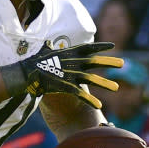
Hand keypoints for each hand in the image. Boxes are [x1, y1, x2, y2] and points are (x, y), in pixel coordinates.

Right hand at [1, 42, 122, 109]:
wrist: (25, 74)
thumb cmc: (33, 62)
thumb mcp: (43, 51)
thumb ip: (49, 47)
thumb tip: (48, 43)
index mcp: (69, 52)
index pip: (89, 47)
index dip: (101, 47)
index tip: (112, 46)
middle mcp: (73, 62)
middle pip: (95, 62)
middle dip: (110, 62)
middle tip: (123, 63)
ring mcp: (71, 74)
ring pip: (93, 79)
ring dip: (105, 83)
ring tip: (116, 88)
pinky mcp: (67, 86)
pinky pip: (82, 94)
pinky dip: (91, 100)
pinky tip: (99, 104)